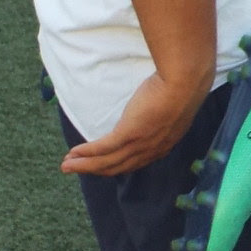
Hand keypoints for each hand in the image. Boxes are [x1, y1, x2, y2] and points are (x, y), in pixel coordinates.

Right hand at [61, 70, 208, 177]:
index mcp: (162, 145)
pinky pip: (103, 148)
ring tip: (66, 165)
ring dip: (85, 165)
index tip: (99, 165)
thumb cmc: (180, 87)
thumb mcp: (171, 109)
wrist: (184, 81)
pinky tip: (74, 153)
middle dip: (94, 169)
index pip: (135, 162)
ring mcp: (140, 144)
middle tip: (75, 168)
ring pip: (107, 161)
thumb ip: (161, 114)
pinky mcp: (130, 133)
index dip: (114, 165)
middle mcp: (151, 150)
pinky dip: (87, 153)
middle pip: (117, 167)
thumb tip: (152, 108)